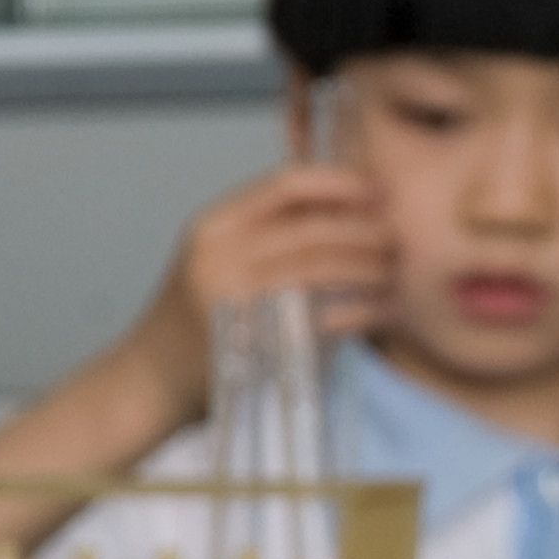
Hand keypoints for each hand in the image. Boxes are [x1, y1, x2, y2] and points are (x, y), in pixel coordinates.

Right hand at [123, 160, 395, 411]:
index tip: (384, 192)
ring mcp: (231, 294)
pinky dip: (359, 312)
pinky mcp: (249, 336)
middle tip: (404, 240)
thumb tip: (356, 207)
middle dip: (368, 231)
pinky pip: (318, 315)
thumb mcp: (223, 257)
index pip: (287, 184)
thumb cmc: (204, 313)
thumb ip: (274, 231)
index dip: (342, 183)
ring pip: (320, 267)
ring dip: (371, 269)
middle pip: (312, 228)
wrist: (154, 374)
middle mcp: (218, 252)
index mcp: (216, 223)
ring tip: (399, 275)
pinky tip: (384, 313)